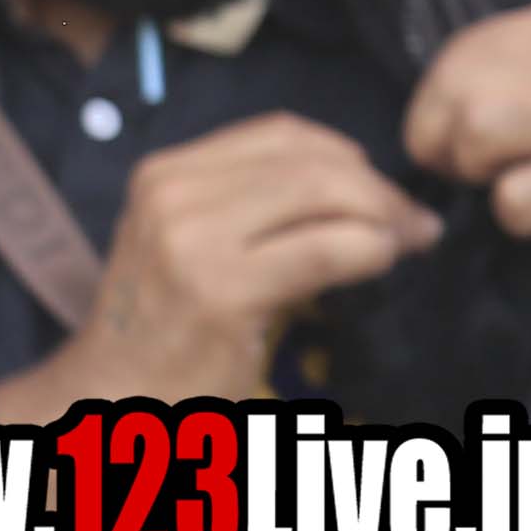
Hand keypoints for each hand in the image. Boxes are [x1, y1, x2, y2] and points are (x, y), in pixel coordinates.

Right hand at [0, 112, 435, 418]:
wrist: (115, 397)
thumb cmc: (171, 329)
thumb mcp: (200, 246)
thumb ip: (264, 207)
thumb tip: (369, 188)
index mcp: (166, 173)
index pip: (283, 134)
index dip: (349, 158)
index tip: (382, 195)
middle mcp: (173, 193)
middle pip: (312, 160)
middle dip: (378, 189)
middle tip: (414, 225)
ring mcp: (192, 238)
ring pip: (326, 192)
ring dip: (384, 216)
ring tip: (407, 244)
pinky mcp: (222, 288)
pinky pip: (329, 249)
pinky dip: (373, 250)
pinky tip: (383, 266)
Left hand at [403, 0, 530, 259]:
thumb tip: (458, 98)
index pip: (463, 53)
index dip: (442, 105)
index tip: (461, 138)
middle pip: (455, 95)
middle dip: (445, 144)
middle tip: (473, 173)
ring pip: (472, 138)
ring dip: (477, 176)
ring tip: (513, 188)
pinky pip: (513, 202)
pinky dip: (519, 218)